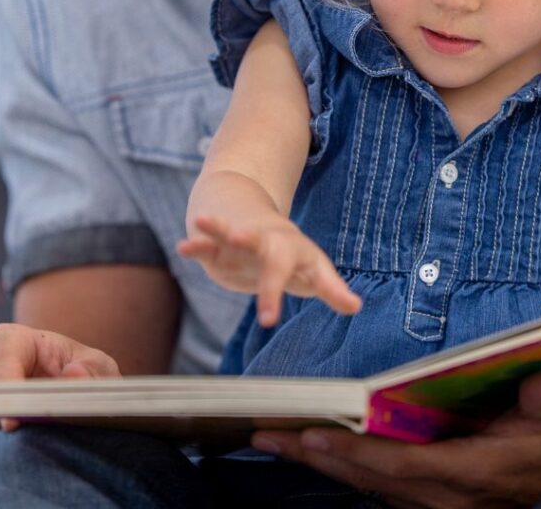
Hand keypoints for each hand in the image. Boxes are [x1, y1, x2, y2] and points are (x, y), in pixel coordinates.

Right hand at [0, 322, 119, 476]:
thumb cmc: (77, 371)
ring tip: (30, 442)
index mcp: (6, 340)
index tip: (15, 423)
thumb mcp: (96, 367)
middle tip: (37, 436)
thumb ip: (90, 372)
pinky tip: (10, 456)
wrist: (60, 386)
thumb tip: (72, 376)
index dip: (4, 397)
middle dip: (7, 427)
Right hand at [177, 214, 361, 325]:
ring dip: (223, 229)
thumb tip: (356, 306)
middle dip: (271, 287)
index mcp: (298, 253)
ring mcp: (244, 241)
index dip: (329, 290)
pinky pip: (208, 245)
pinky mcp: (219, 248)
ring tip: (204, 222)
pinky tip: (184, 246)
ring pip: (235, 234)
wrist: (256, 224)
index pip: (317, 273)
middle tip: (268, 318)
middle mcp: (273, 243)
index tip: (347, 307)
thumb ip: (331, 288)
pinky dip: (197, 245)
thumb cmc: (290, 256)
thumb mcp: (313, 271)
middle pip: (275, 260)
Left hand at [250, 372, 540, 507]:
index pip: (401, 467)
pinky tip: (326, 455)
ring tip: (281, 440)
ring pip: (372, 489)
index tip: (313, 436)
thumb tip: (539, 383)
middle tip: (265, 435)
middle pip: (371, 481)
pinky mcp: (441, 502)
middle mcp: (450, 496)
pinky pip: (385, 491)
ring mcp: (443, 504)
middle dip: (317, 458)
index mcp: (474, 471)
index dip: (356, 454)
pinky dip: (351, 473)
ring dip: (326, 466)